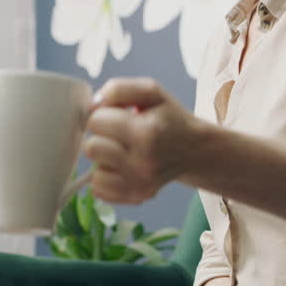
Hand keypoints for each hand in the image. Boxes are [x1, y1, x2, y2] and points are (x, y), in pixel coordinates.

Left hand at [83, 78, 201, 204]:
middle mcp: (143, 162)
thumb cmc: (169, 118)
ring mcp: (140, 183)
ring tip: (123, 151)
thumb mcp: (150, 91)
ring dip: (104, 160)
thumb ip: (118, 89)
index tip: (118, 116)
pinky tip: (122, 168)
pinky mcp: (137, 196)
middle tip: (119, 134)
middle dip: (101, 138)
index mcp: (146, 132)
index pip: (95, 122)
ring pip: (93, 171)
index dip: (103, 115)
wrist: (194, 148)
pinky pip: (99, 190)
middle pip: (91, 148)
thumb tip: (93, 105)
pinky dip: (106, 178)